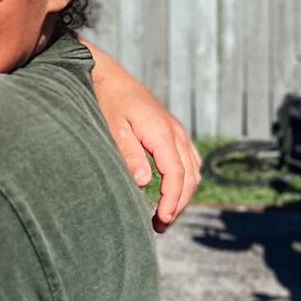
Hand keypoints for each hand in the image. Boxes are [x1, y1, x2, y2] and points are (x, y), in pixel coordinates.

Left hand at [87, 43, 200, 230]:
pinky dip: (185, 178)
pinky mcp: (171, 130)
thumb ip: (129, 154)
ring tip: (165, 214)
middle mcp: (175, 132)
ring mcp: (176, 130)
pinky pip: (189, 159)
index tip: (162, 219)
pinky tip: (172, 191)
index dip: (173, 200)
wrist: (107, 74)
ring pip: (193, 169)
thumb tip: (144, 182)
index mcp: (162, 133)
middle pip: (189, 176)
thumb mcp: (113, 128)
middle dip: (179, 203)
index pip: (177, 174)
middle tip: (161, 225)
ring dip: (183, 193)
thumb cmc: (107, 101)